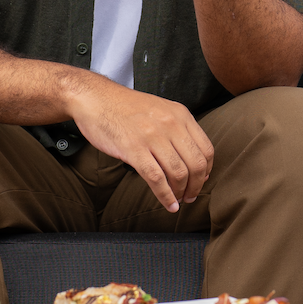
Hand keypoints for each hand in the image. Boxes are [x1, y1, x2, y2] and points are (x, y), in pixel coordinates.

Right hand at [65, 73, 213, 213]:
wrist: (96, 98)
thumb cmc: (125, 107)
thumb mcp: (160, 110)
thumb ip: (177, 129)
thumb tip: (192, 159)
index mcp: (180, 114)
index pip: (206, 149)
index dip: (207, 170)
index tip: (201, 180)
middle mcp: (170, 124)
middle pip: (196, 164)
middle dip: (196, 186)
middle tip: (190, 196)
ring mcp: (152, 137)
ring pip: (178, 173)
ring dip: (181, 193)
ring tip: (178, 201)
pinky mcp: (133, 149)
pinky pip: (157, 179)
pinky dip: (165, 196)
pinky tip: (168, 205)